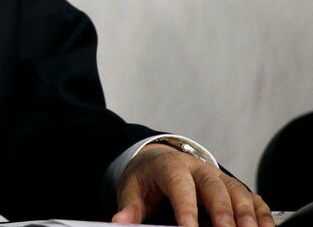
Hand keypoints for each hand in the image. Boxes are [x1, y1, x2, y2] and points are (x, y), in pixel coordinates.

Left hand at [112, 143, 273, 226]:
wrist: (159, 160)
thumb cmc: (146, 179)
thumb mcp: (131, 189)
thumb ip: (129, 207)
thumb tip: (119, 223)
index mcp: (170, 166)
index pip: (179, 185)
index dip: (186, 207)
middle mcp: (198, 168)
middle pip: (214, 187)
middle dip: (222, 212)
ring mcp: (219, 176)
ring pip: (237, 191)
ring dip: (246, 215)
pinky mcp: (233, 186)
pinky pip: (252, 197)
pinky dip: (261, 214)